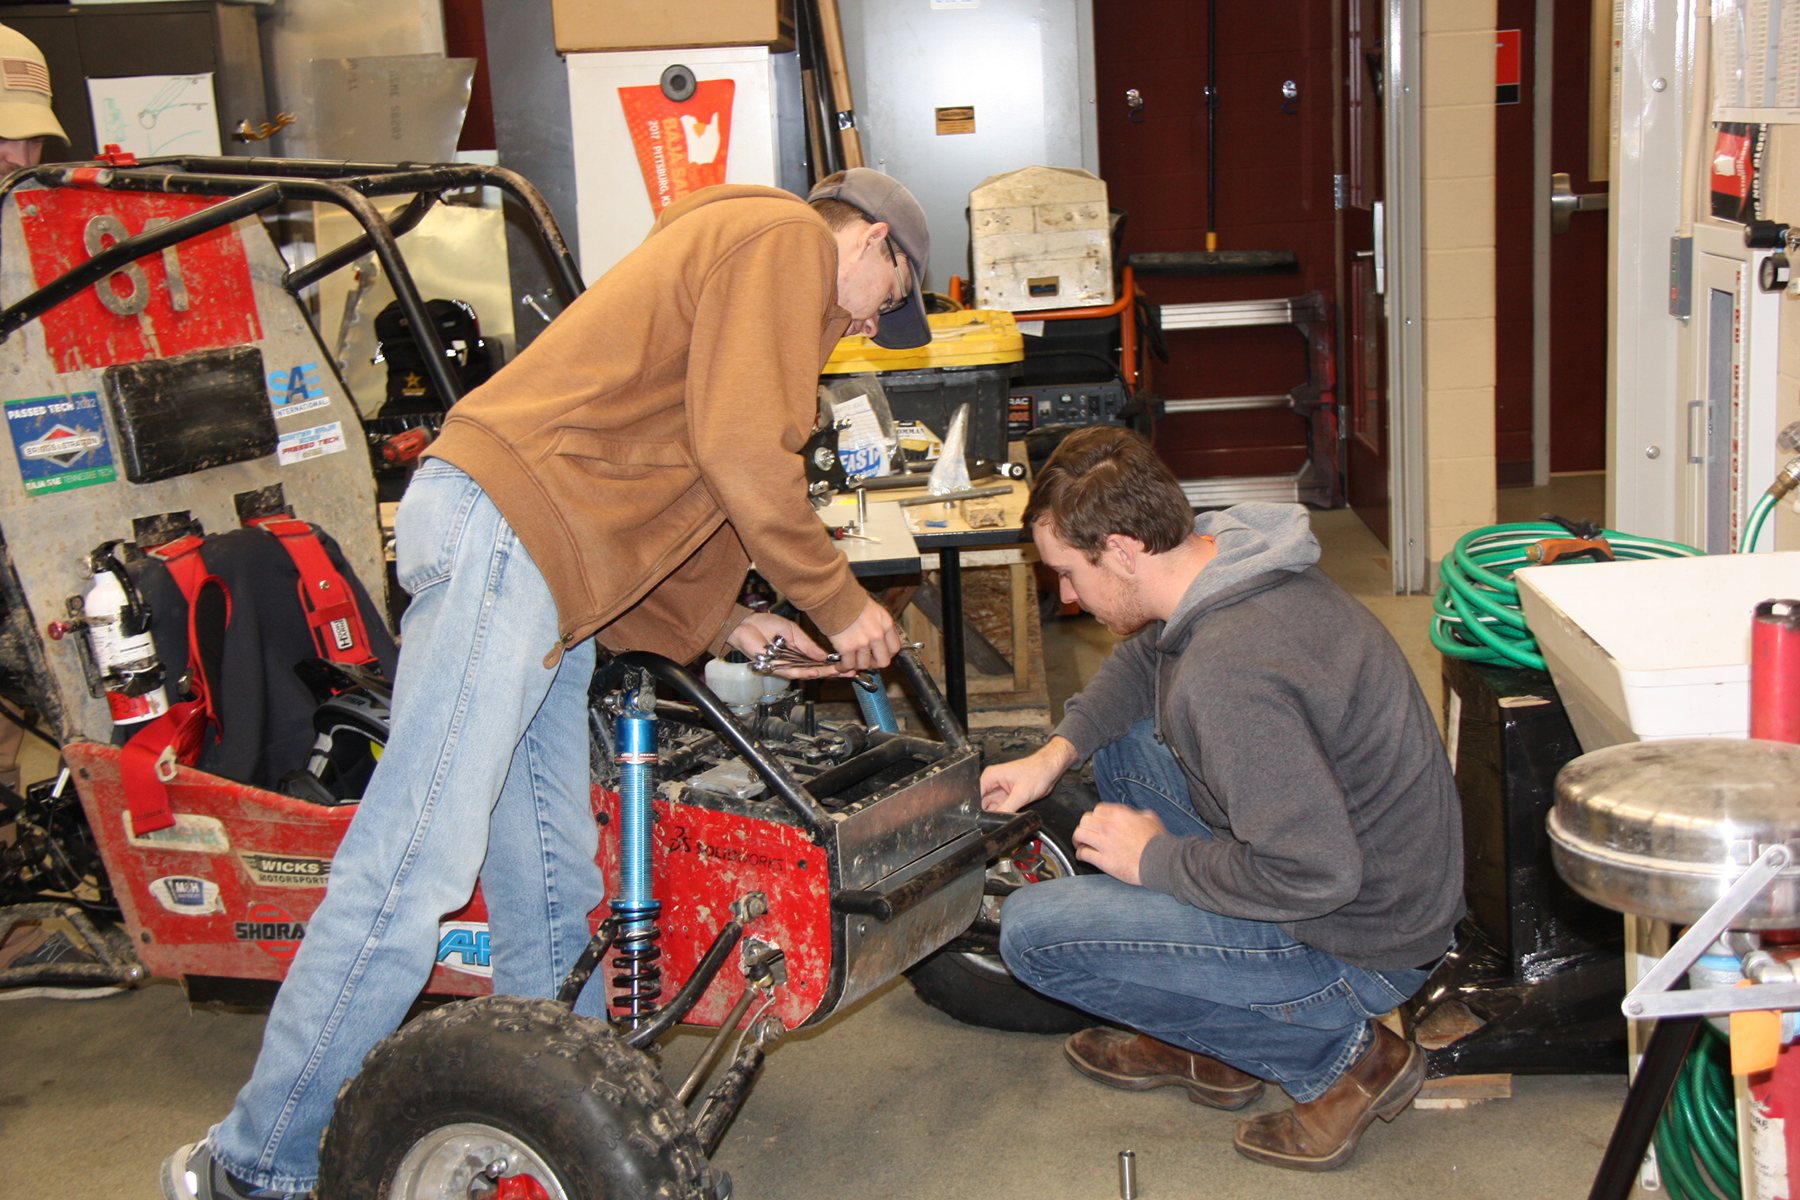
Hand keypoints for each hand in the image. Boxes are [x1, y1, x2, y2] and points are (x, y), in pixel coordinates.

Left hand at [724, 612, 842, 678]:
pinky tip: (815, 672)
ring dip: (822, 674)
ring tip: (836, 673)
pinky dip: (803, 673)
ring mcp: (784, 666)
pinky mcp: (774, 668)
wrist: (746, 624)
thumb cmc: (766, 625)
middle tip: (850, 672)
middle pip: (816, 670)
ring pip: (806, 674)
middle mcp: (794, 661)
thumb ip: (807, 645)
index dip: (833, 664)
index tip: (849, 665)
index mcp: (800, 652)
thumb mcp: (793, 631)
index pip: (819, 661)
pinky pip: (791, 672)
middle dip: (833, 672)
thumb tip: (824, 656)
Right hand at [824, 598, 902, 672]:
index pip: (895, 648)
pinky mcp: (847, 647)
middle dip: (874, 664)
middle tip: (866, 661)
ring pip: (864, 664)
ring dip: (857, 665)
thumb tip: (877, 638)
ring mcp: (863, 642)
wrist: (834, 596)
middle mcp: (877, 635)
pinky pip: (848, 665)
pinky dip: (843, 667)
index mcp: (886, 624)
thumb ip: (878, 625)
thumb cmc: (850, 599)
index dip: (887, 655)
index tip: (879, 655)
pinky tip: (840, 665)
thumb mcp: (874, 610)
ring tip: (850, 662)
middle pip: (883, 661)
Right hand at [979, 737, 1077, 813]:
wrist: (1051, 769)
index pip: (975, 796)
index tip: (981, 818)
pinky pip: (1002, 808)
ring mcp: (1000, 790)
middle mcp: (993, 783)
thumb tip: (996, 821)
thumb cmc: (1038, 771)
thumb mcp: (1021, 794)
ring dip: (996, 813)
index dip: (976, 809)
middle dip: (987, 813)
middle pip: (981, 803)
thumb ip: (1006, 809)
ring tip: (1008, 812)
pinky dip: (1004, 813)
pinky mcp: (1008, 796)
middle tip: (995, 820)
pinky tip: (1011, 813)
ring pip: (991, 808)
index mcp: (990, 776)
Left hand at [1071, 803, 1166, 884]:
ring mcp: (1104, 843)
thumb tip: (1133, 814)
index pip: (1098, 809)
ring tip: (1080, 843)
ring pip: (1079, 835)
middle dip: (1085, 826)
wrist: (1160, 862)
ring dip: (1078, 839)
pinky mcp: (1103, 860)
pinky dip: (1080, 854)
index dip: (1096, 816)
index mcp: (1119, 815)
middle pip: (1085, 820)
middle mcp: (1109, 827)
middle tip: (1086, 832)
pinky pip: (1083, 854)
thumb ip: (1137, 813)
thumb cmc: (1157, 842)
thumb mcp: (1150, 818)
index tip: (1096, 822)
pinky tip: (1082, 855)